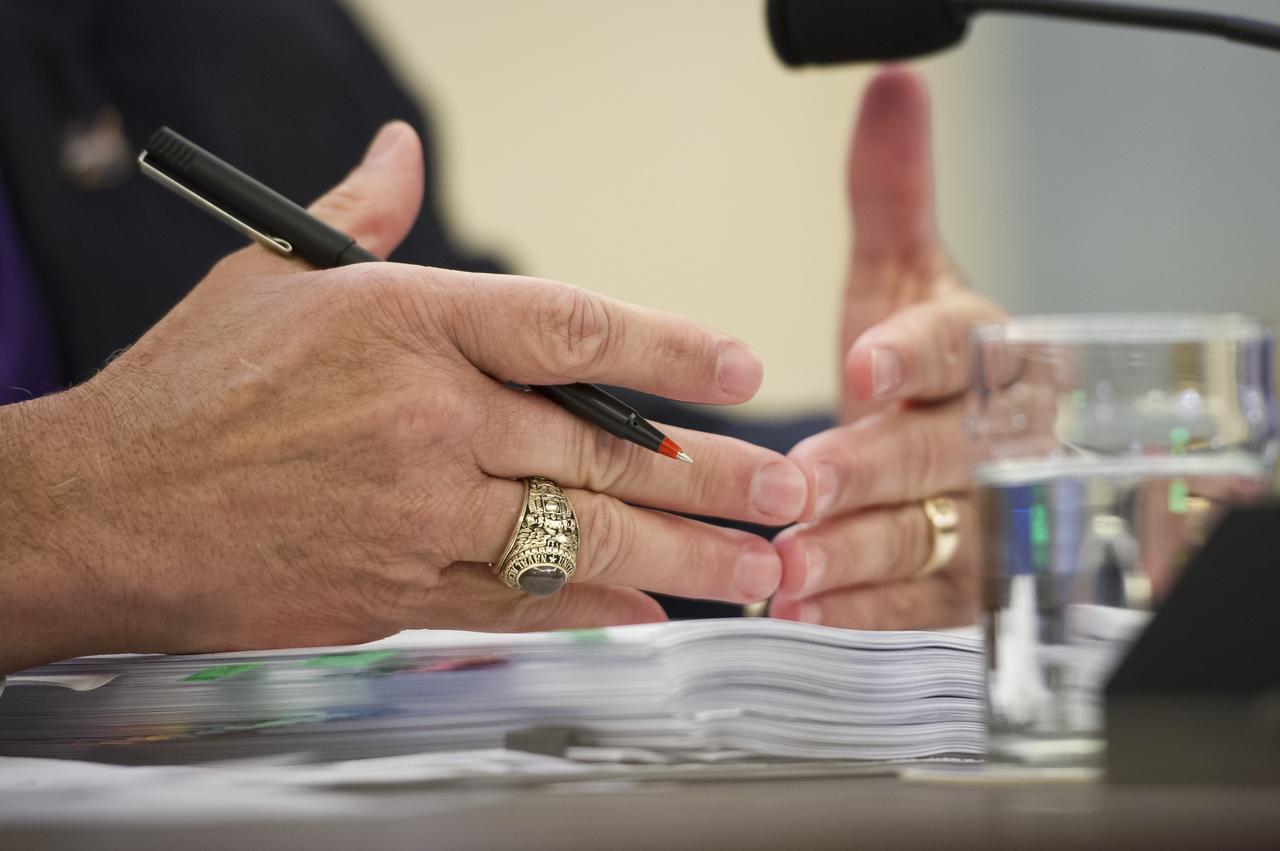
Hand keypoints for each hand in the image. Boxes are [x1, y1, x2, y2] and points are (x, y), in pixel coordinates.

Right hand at [0, 122, 806, 672]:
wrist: (103, 509)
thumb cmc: (186, 390)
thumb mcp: (270, 277)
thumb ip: (359, 217)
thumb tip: (399, 154)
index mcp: (407, 323)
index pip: (571, 325)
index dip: (669, 349)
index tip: (743, 368)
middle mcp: (427, 416)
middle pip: (601, 446)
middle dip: (712, 474)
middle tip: (794, 489)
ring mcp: (416, 512)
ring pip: (578, 535)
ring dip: (682, 556)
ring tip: (759, 569)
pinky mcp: (395, 590)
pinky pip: (516, 603)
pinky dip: (591, 610)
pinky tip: (651, 614)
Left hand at [770, 68, 1003, 628]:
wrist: (939, 441)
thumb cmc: (916, 361)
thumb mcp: (901, 275)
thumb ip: (892, 194)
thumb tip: (891, 86)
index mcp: (993, 353)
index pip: (963, 348)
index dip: (913, 353)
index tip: (863, 362)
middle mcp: (998, 439)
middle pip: (940, 452)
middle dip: (869, 468)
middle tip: (800, 483)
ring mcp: (983, 516)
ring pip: (925, 536)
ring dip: (856, 552)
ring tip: (788, 565)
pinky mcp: (960, 581)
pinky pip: (916, 604)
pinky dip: (861, 612)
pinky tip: (803, 612)